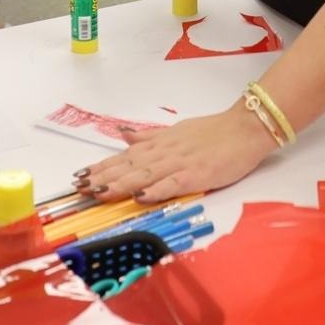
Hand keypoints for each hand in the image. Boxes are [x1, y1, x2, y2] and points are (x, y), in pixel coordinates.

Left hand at [73, 104, 278, 203]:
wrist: (246, 127)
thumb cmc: (213, 132)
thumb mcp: (176, 130)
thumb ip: (149, 137)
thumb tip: (123, 135)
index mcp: (159, 144)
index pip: (124, 157)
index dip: (101, 167)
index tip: (80, 176)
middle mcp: (165, 152)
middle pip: (128, 166)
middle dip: (103, 178)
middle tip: (79, 188)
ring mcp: (180, 163)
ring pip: (145, 174)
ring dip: (120, 183)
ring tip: (99, 192)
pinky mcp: (197, 174)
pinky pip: (173, 183)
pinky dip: (155, 189)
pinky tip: (140, 196)